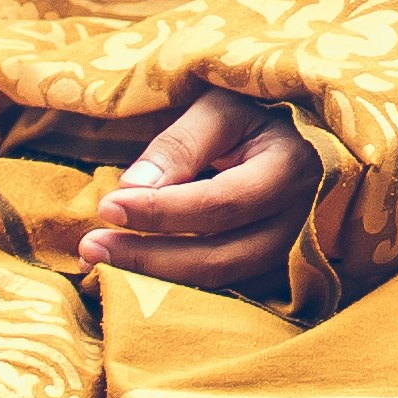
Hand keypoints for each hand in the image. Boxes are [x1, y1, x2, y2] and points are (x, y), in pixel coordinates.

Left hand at [79, 89, 315, 296]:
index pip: (219, 204)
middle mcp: (302, 221)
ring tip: (104, 260)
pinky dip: (182, 286)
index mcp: (291, 169)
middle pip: (220, 258)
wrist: (306, 133)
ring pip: (223, 283)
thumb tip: (130, 189)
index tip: (107, 206)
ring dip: (159, 278)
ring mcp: (297, 252)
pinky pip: (229, 289)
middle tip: (91, 246)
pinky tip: (142, 272)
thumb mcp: (221, 107)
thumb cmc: (261, 110)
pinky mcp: (282, 269)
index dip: (160, 211)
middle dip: (149, 257)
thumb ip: (179, 146)